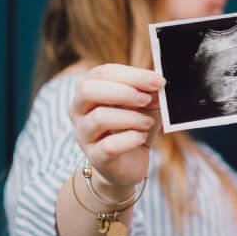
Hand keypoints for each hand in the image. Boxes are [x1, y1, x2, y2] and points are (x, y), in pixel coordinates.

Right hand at [68, 64, 164, 195]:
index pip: (103, 73)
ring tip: (147, 123)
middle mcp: (78, 110)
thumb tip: (158, 81)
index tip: (157, 81)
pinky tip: (141, 137)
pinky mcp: (94, 157)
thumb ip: (150, 90)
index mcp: (87, 89)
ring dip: (131, 118)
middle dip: (123, 92)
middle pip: (88, 90)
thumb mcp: (146, 104)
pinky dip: (130, 139)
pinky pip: (108, 146)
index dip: (132, 75)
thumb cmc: (134, 125)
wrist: (130, 162)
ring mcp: (83, 134)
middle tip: (146, 99)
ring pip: (99, 118)